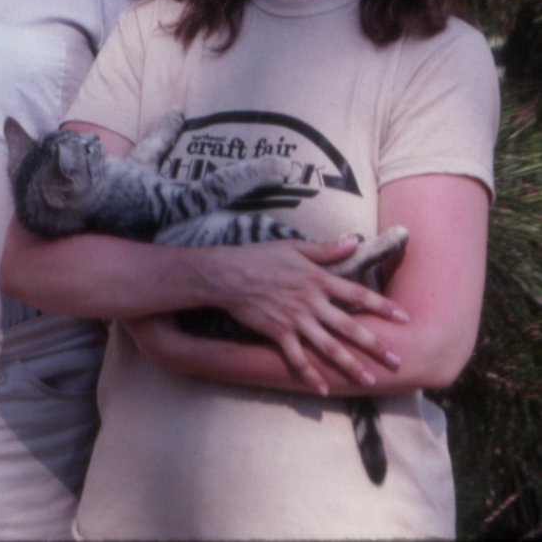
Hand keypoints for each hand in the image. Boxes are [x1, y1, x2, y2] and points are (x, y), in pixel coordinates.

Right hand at [197, 237, 407, 391]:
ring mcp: (295, 320)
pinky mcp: (278, 333)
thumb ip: (325, 249)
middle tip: (397, 361)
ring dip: (351, 365)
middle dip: (376, 345)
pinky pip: (297, 358)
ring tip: (370, 380)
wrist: (225, 275)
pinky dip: (310, 375)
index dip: (382, 305)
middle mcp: (311, 302)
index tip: (404, 318)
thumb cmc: (258, 257)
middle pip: (350, 326)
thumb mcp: (293, 247)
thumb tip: (353, 241)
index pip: (357, 293)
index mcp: (317, 279)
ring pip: (329, 346)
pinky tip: (323, 389)